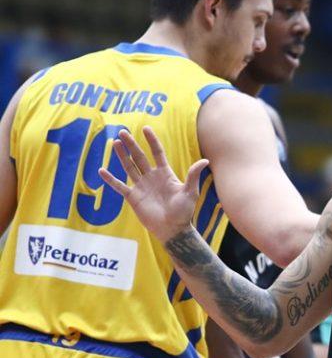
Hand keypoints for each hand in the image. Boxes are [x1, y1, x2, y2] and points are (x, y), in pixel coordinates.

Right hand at [99, 126, 208, 242]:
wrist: (173, 229)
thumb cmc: (184, 212)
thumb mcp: (190, 192)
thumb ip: (193, 176)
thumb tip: (205, 161)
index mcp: (165, 174)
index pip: (157, 153)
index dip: (151, 141)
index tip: (145, 128)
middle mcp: (152, 177)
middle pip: (139, 157)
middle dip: (131, 144)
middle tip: (122, 131)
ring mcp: (141, 186)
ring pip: (129, 167)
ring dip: (121, 156)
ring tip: (115, 143)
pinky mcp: (133, 197)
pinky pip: (119, 186)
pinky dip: (111, 179)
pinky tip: (101, 170)